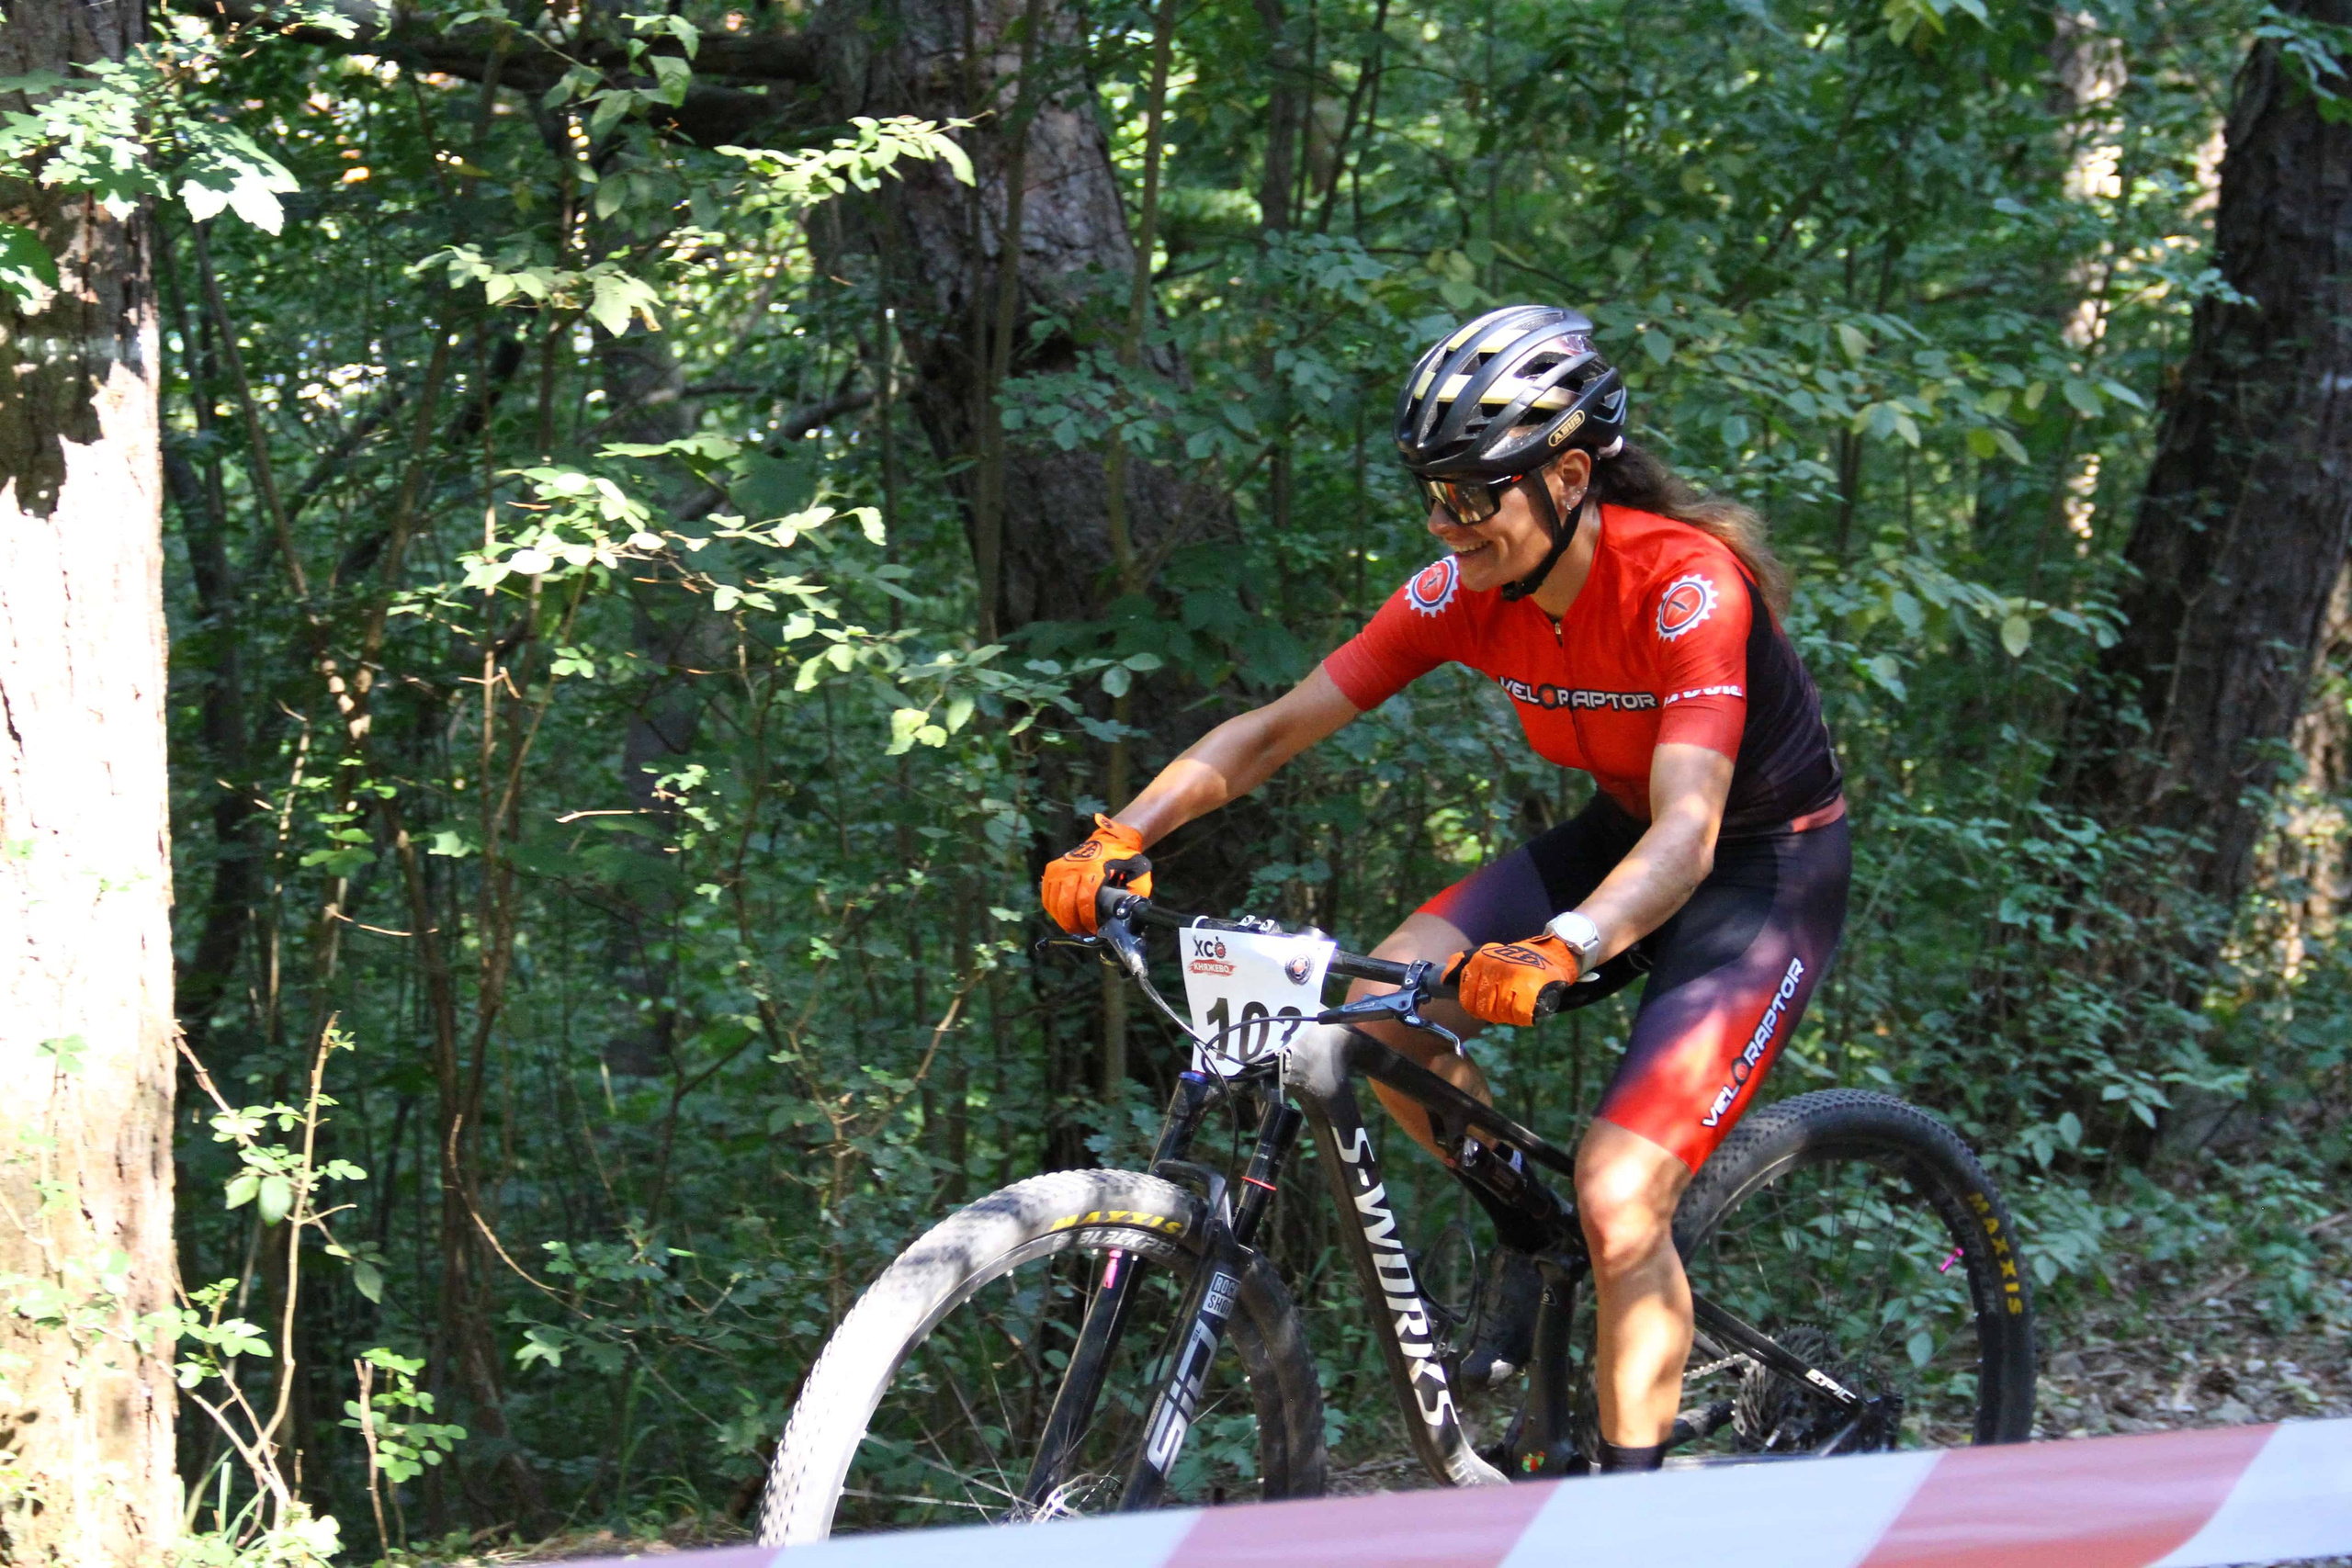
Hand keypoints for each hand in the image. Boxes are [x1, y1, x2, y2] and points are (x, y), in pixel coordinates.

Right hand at [1041, 815, 1153, 933]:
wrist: (1109, 840)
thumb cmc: (1124, 859)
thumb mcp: (1138, 870)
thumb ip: (1136, 891)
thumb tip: (1131, 913)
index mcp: (1093, 869)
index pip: (1085, 900)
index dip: (1088, 919)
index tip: (1094, 930)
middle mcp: (1072, 868)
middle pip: (1065, 904)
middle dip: (1073, 923)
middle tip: (1082, 933)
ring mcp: (1060, 868)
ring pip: (1054, 902)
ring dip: (1062, 919)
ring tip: (1073, 928)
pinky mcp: (1052, 869)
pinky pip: (1047, 896)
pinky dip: (1053, 909)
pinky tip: (1062, 917)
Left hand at [1447, 934, 1578, 1026]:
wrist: (1554, 954)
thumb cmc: (1518, 959)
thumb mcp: (1487, 954)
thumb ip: (1463, 966)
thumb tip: (1443, 979)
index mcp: (1480, 961)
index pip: (1466, 998)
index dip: (1475, 1007)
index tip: (1486, 1005)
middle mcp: (1493, 968)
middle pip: (1483, 1009)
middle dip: (1493, 1012)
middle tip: (1505, 1005)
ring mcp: (1511, 978)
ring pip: (1499, 1013)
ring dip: (1508, 1015)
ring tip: (1516, 1004)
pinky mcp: (1529, 989)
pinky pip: (1517, 1015)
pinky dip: (1522, 1016)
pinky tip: (1527, 1008)